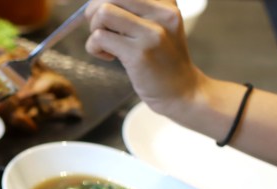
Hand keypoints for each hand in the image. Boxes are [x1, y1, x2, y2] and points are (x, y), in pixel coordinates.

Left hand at [84, 0, 200, 111]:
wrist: (181, 91)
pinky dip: (95, 47)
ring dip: (94, 29)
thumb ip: (135, 11)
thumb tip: (95, 4)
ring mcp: (152, 33)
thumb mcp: (158, 26)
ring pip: (103, 12)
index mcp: (166, 2)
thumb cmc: (162, 59)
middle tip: (99, 28)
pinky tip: (109, 56)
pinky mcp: (139, 54)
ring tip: (105, 43)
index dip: (104, 0)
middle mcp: (162, 13)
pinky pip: (99, 38)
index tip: (105, 16)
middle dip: (94, 10)